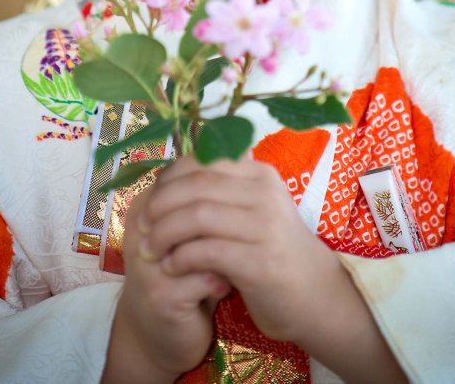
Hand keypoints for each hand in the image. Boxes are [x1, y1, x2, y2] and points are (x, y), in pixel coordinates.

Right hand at [101, 173, 231, 383]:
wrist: (159, 334)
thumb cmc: (182, 272)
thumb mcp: (191, 231)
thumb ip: (209, 194)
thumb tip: (244, 147)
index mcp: (146, 205)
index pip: (182, 176)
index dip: (215, 185)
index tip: (239, 199)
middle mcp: (140, 228)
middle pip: (189, 205)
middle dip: (224, 218)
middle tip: (243, 230)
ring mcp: (147, 263)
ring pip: (197, 241)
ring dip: (223, 250)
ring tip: (236, 259)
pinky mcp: (160, 296)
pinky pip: (201, 277)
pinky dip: (221, 280)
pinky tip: (227, 286)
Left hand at [136, 154, 341, 343]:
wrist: (314, 293)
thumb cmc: (273, 249)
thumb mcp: (254, 208)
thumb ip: (223, 189)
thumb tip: (170, 175)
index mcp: (259, 173)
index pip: (202, 162)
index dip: (168, 179)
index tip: (148, 199)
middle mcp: (264, 192)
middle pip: (196, 186)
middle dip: (160, 206)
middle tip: (140, 226)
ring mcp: (265, 226)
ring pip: (197, 216)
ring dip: (164, 233)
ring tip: (149, 250)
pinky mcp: (260, 262)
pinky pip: (207, 251)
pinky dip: (181, 258)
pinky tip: (171, 267)